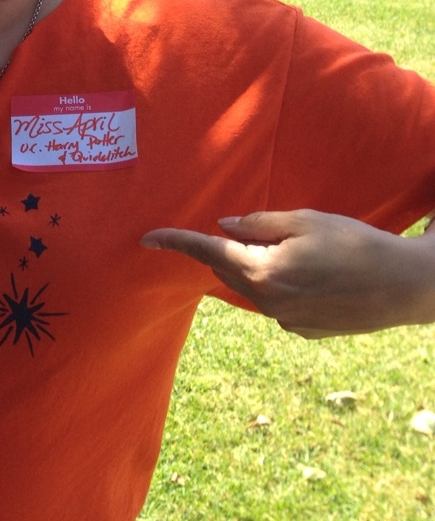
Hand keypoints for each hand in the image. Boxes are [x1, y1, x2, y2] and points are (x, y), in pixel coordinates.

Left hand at [141, 210, 434, 338]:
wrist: (404, 287)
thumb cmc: (355, 244)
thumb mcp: (305, 220)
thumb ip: (258, 223)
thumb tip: (225, 226)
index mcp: (262, 272)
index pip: (207, 252)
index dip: (175, 242)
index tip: (146, 238)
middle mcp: (267, 302)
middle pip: (229, 270)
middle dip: (232, 250)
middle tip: (264, 232)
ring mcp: (285, 321)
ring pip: (253, 288)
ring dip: (259, 268)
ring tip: (301, 252)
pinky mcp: (303, 331)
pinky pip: (277, 303)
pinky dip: (281, 286)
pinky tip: (315, 276)